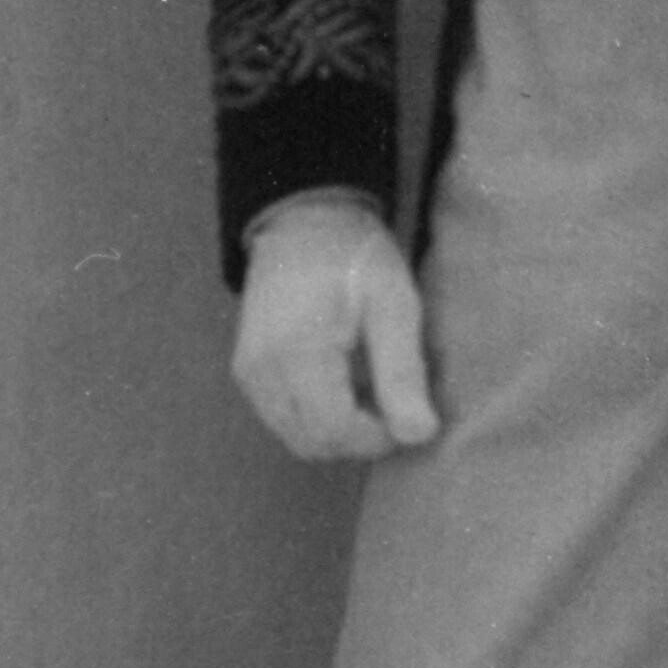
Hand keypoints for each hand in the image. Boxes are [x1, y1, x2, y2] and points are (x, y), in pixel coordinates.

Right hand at [231, 194, 438, 460]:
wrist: (304, 224)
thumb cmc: (355, 257)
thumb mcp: (394, 304)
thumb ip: (404, 372)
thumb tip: (420, 435)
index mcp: (298, 351)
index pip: (335, 431)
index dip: (378, 438)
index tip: (408, 414)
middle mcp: (261, 370)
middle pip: (314, 443)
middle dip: (359, 440)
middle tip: (393, 405)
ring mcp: (249, 374)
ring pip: (297, 438)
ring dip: (339, 432)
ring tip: (371, 392)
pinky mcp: (247, 373)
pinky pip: (284, 419)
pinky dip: (317, 419)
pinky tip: (344, 386)